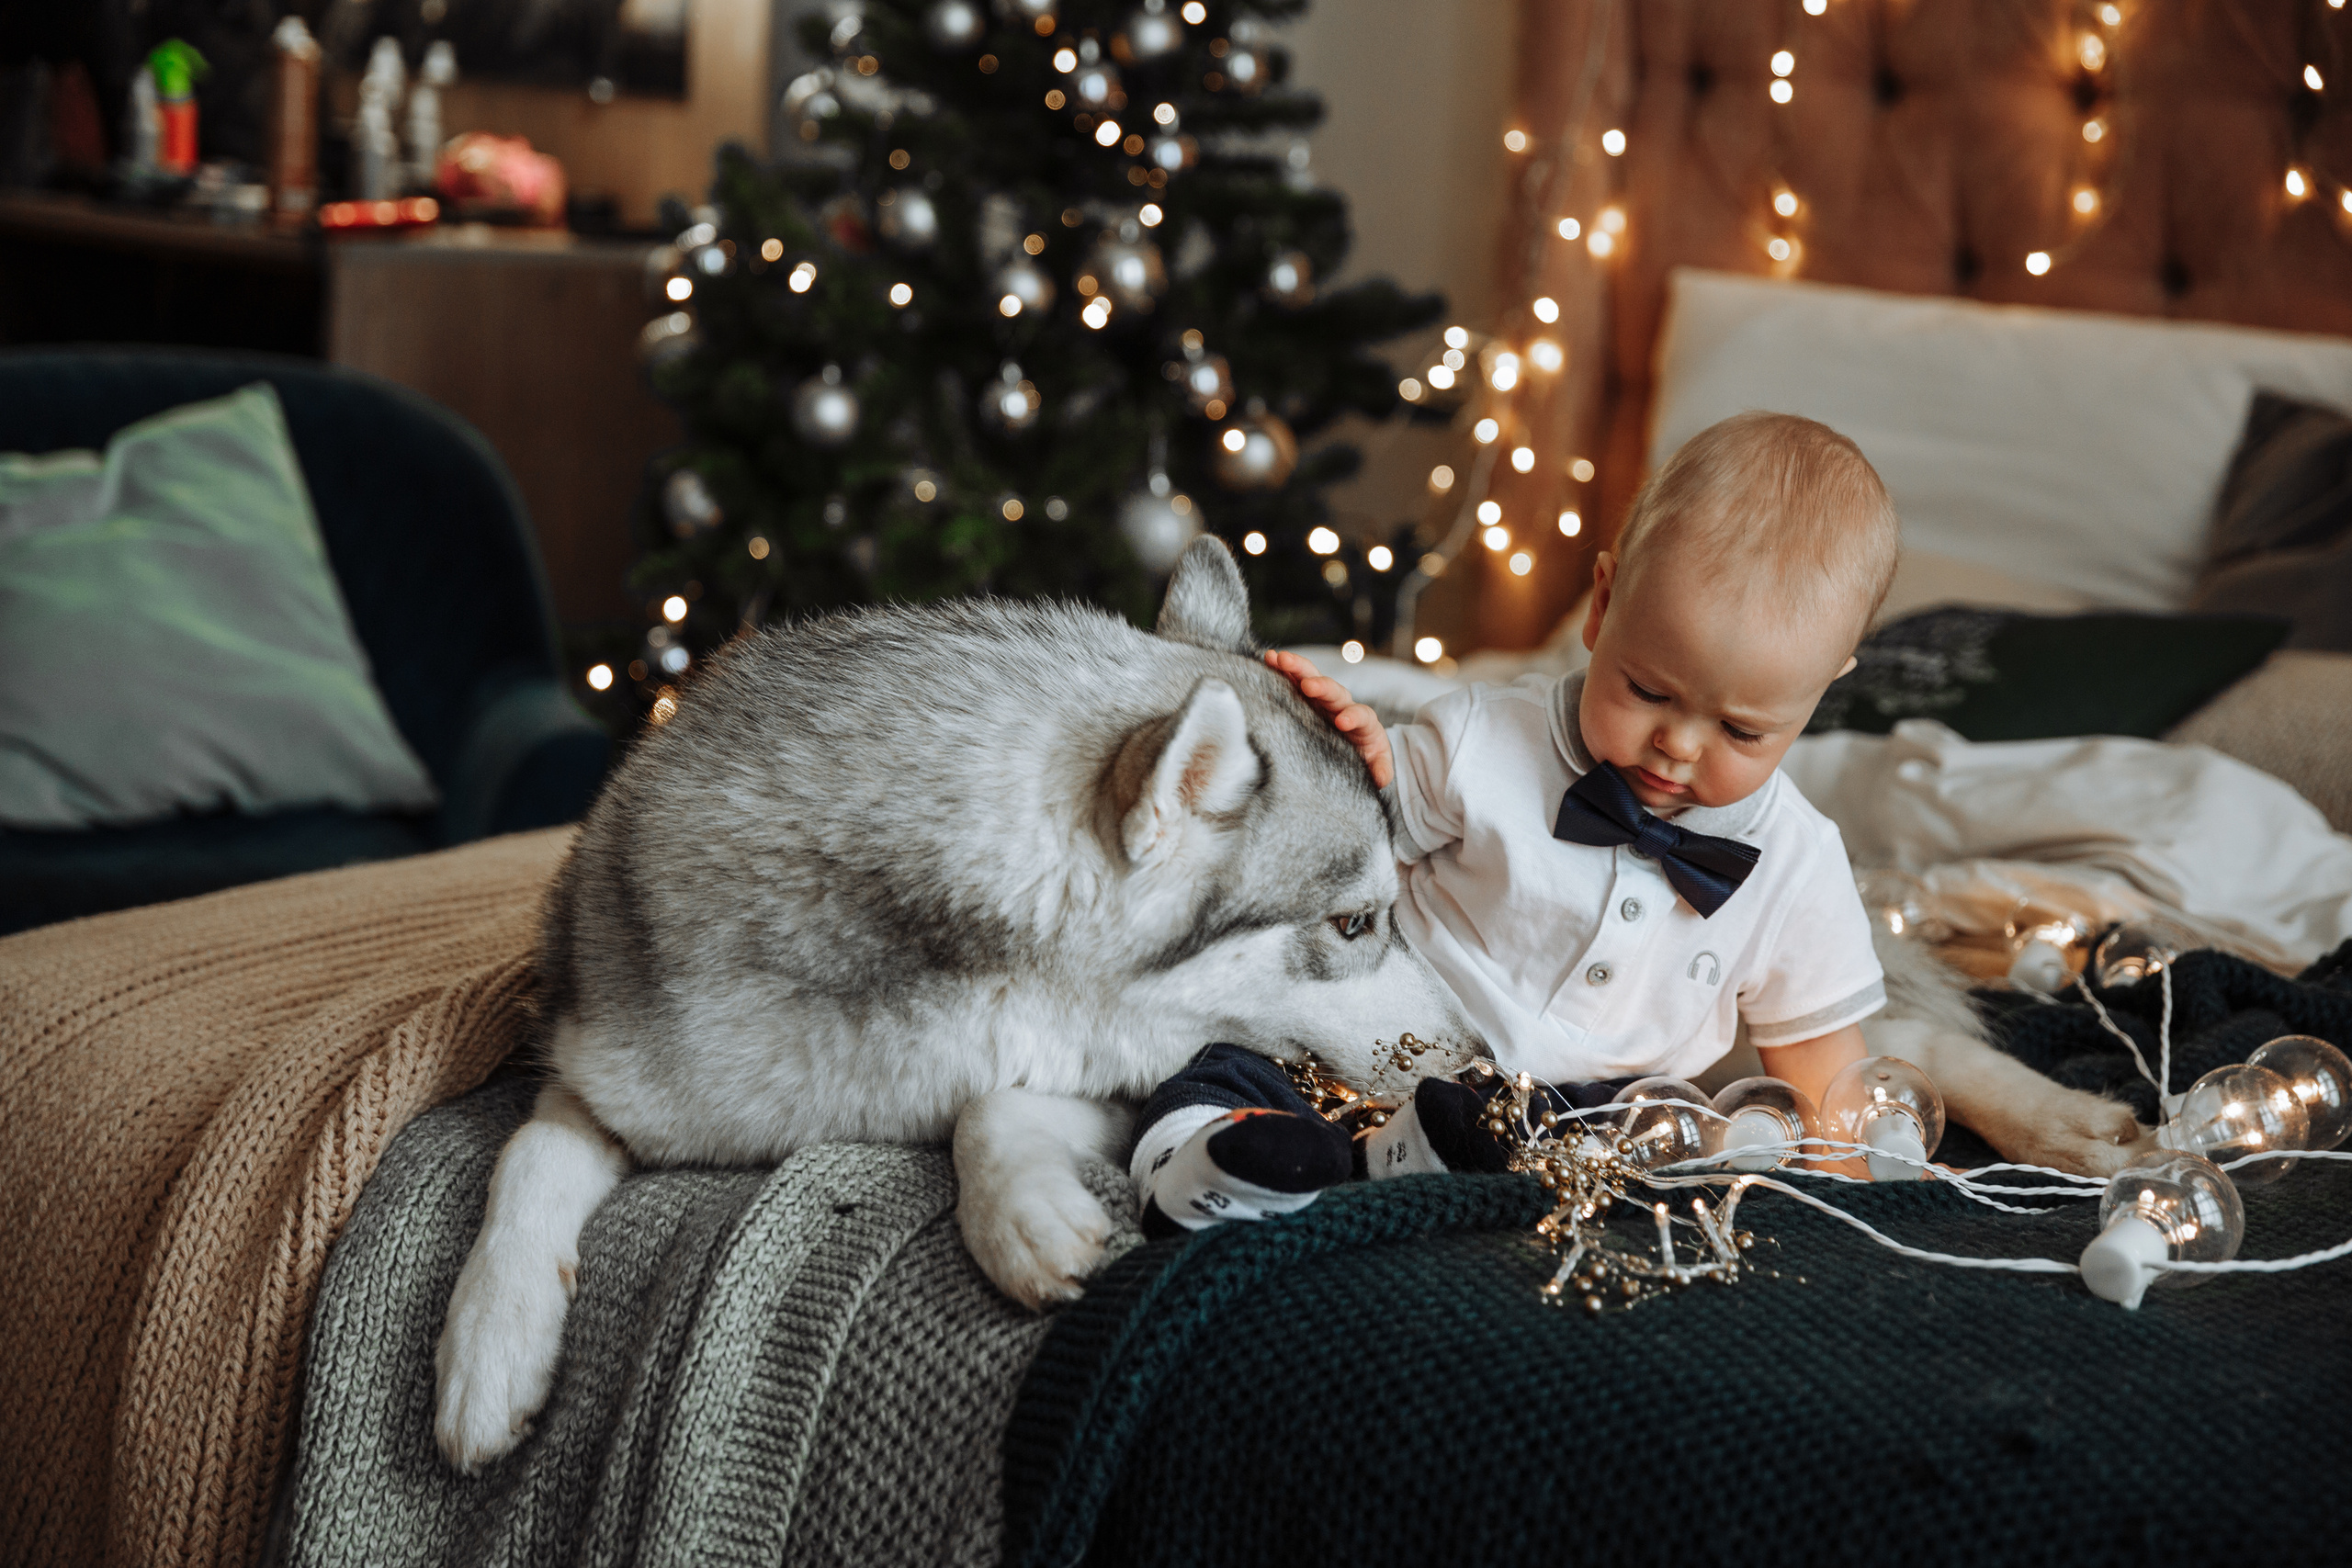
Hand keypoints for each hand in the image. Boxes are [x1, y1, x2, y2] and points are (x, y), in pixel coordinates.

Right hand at [1264, 649, 1393, 788]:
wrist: (1356, 742)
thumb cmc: (1366, 753)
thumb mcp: (1377, 762)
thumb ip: (1380, 768)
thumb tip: (1381, 777)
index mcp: (1363, 721)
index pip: (1361, 715)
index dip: (1353, 716)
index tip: (1343, 722)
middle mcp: (1342, 704)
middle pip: (1334, 691)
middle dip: (1322, 686)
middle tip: (1309, 685)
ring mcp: (1322, 698)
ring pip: (1311, 678)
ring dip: (1297, 667)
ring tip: (1279, 659)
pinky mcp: (1304, 696)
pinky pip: (1293, 679)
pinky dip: (1282, 668)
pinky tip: (1269, 658)